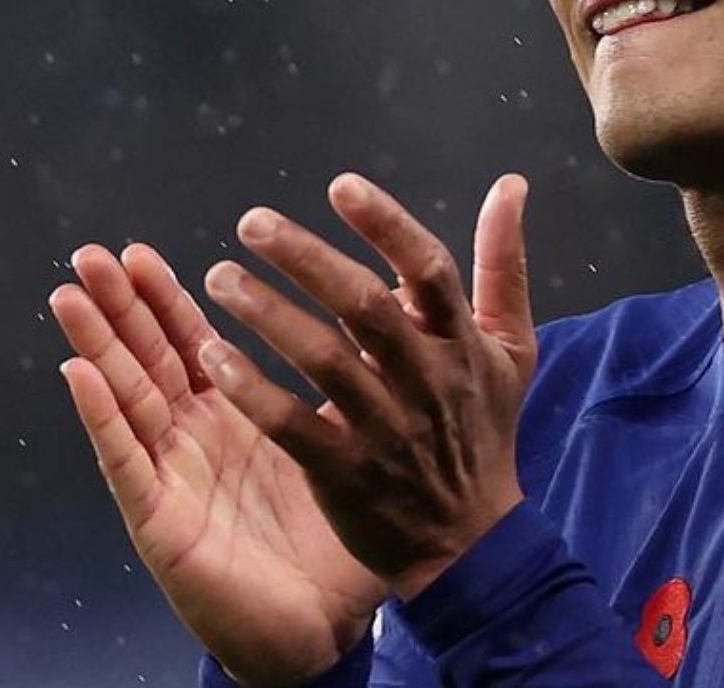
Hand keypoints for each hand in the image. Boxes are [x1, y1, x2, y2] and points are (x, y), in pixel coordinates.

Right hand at [51, 243, 385, 687]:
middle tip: (94, 254)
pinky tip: (77, 372)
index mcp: (234, 420)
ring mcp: (171, 479)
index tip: (144, 252)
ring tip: (70, 292)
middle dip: (118, 307)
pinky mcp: (161, 521)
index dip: (165, 300)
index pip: (191, 346)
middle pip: (147, 361)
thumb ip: (347, 392)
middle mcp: (194, 442)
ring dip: (95, 343)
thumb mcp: (341, 449)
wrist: (322, 633)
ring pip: (125, 398)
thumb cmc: (333, 546)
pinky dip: (101, 416)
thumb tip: (383, 327)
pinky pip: (127, 462)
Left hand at [197, 172, 535, 599]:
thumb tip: (510, 184)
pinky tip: (213, 356)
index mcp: (462, 342)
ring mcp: (385, 428)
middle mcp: (426, 379)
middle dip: (307, 259)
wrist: (470, 539)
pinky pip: (292, 424)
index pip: (429, 271)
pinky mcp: (345, 471)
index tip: (340, 186)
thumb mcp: (510, 346)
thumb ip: (503, 263)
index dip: (387, 225)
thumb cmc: (483, 428)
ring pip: (324, 361)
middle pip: (366, 308)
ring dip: (268, 315)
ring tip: (220, 278)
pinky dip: (253, 390)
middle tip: (251, 223)